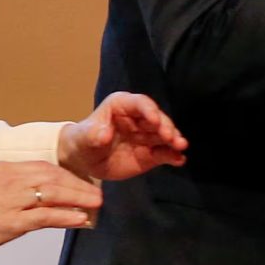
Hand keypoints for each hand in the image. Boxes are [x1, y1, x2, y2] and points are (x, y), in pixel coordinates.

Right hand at [0, 160, 101, 256]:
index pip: (45, 167)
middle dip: (79, 185)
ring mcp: (11, 200)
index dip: (68, 176)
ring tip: (96, 204)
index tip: (82, 183)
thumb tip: (41, 199)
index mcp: (4, 168)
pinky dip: (67, 216)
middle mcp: (10, 179)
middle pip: (54, 177)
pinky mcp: (10, 221)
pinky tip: (80, 219)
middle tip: (97, 194)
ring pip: (54, 193)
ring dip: (79, 198)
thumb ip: (13, 190)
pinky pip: (46, 216)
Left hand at [57, 91, 188, 182]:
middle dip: (165, 126)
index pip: (139, 103)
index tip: (155, 120)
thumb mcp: (83, 138)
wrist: (85, 161)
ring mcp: (147, 136)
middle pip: (157, 118)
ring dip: (174, 139)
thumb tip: (104, 134)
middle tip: (171, 137)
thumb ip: (93, 134)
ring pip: (164, 135)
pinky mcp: (151, 153)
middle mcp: (139, 118)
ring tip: (181, 146)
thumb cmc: (83, 141)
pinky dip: (173, 156)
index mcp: (122, 106)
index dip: (149, 110)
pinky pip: (164, 153)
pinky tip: (179, 160)